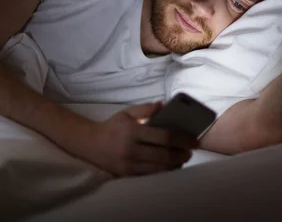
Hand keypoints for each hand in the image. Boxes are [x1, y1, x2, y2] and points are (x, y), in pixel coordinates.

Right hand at [74, 102, 197, 175]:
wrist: (89, 144)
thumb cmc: (112, 126)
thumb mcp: (127, 113)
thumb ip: (146, 108)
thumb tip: (164, 105)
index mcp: (133, 131)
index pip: (163, 136)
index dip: (181, 139)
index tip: (193, 139)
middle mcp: (131, 149)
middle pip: (164, 155)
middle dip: (181, 154)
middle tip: (191, 150)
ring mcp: (128, 164)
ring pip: (158, 168)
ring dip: (175, 164)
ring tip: (184, 158)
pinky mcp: (126, 174)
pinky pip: (150, 175)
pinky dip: (163, 171)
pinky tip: (171, 166)